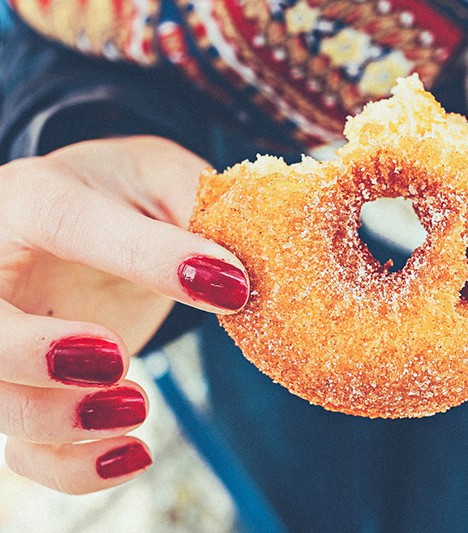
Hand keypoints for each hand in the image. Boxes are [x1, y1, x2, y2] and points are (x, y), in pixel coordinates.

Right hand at [0, 136, 248, 492]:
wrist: (94, 214)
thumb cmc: (128, 191)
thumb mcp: (165, 176)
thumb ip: (198, 205)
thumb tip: (241, 272)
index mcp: (36, 198)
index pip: (69, 223)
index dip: (149, 259)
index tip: (230, 287)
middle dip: (38, 355)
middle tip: (115, 360)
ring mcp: (9, 337)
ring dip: (63, 422)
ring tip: (137, 407)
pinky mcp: (31, 387)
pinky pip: (26, 448)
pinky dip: (72, 467)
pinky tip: (133, 454)